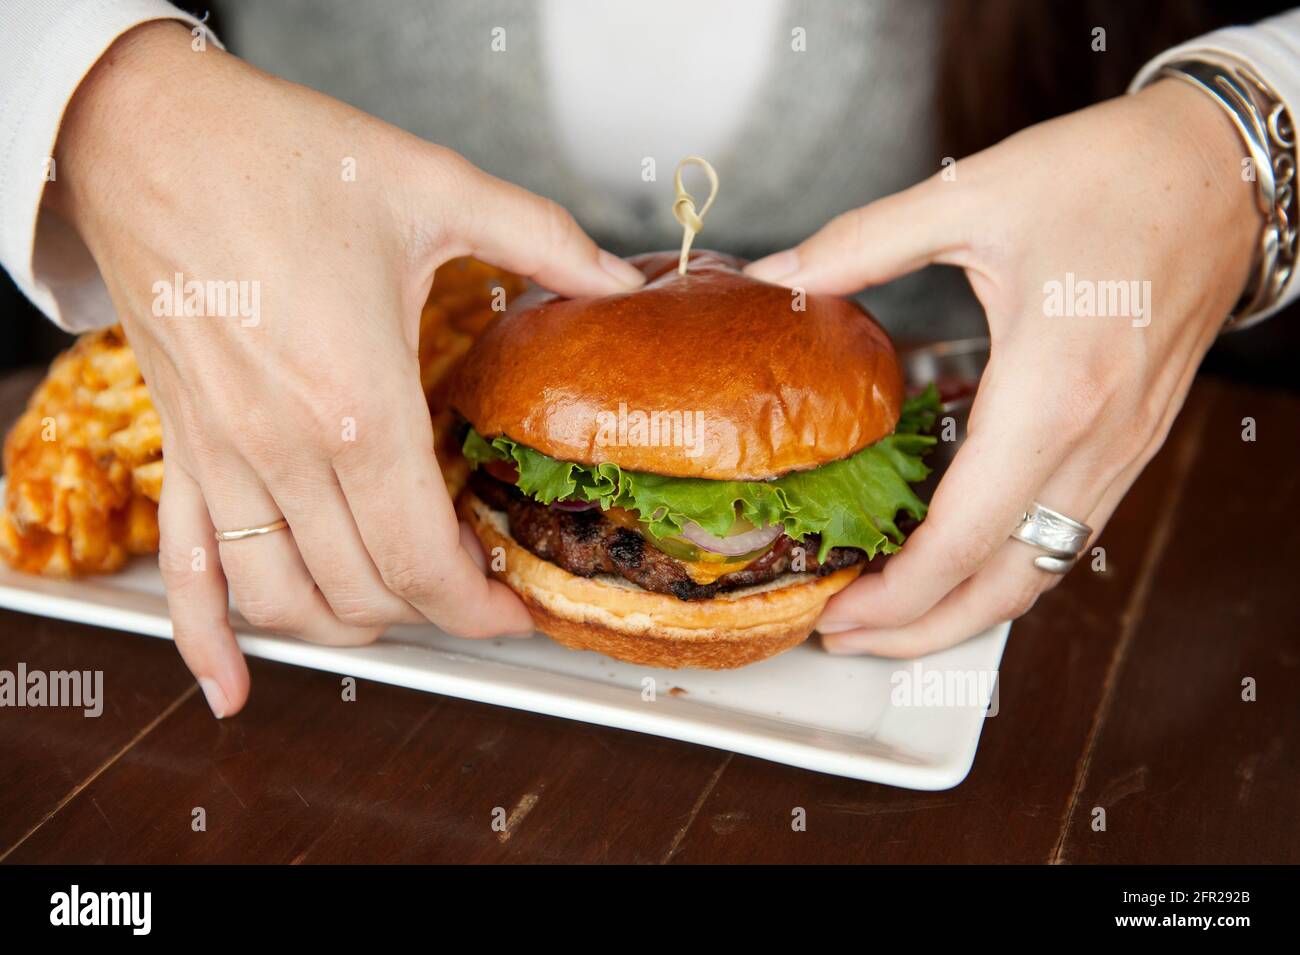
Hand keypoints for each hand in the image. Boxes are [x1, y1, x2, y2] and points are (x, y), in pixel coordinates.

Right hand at [46, 23, 644, 714]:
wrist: (147, 134)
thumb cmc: (278, 157)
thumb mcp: (432, 186)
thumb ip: (541, 237)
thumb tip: (616, 278)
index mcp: (359, 405)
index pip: (425, 561)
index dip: (479, 604)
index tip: (516, 605)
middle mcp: (285, 452)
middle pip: (367, 592)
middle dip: (435, 609)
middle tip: (478, 587)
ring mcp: (223, 460)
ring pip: (286, 600)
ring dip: (352, 626)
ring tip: (401, 609)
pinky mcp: (182, 449)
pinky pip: (185, 570)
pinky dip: (207, 640)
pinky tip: (232, 689)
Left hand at [747, 79, 1259, 656]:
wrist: (1223, 165)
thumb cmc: (1112, 174)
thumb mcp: (971, 195)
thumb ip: (861, 242)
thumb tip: (776, 276)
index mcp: (1053, 392)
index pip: (963, 539)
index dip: (892, 596)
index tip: (830, 611)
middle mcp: (1096, 442)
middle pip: (1007, 588)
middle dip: (919, 633)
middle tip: (842, 636)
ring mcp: (1124, 451)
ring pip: (1043, 572)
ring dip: (963, 609)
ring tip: (885, 609)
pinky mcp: (1133, 442)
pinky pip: (1065, 533)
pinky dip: (1004, 564)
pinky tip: (950, 549)